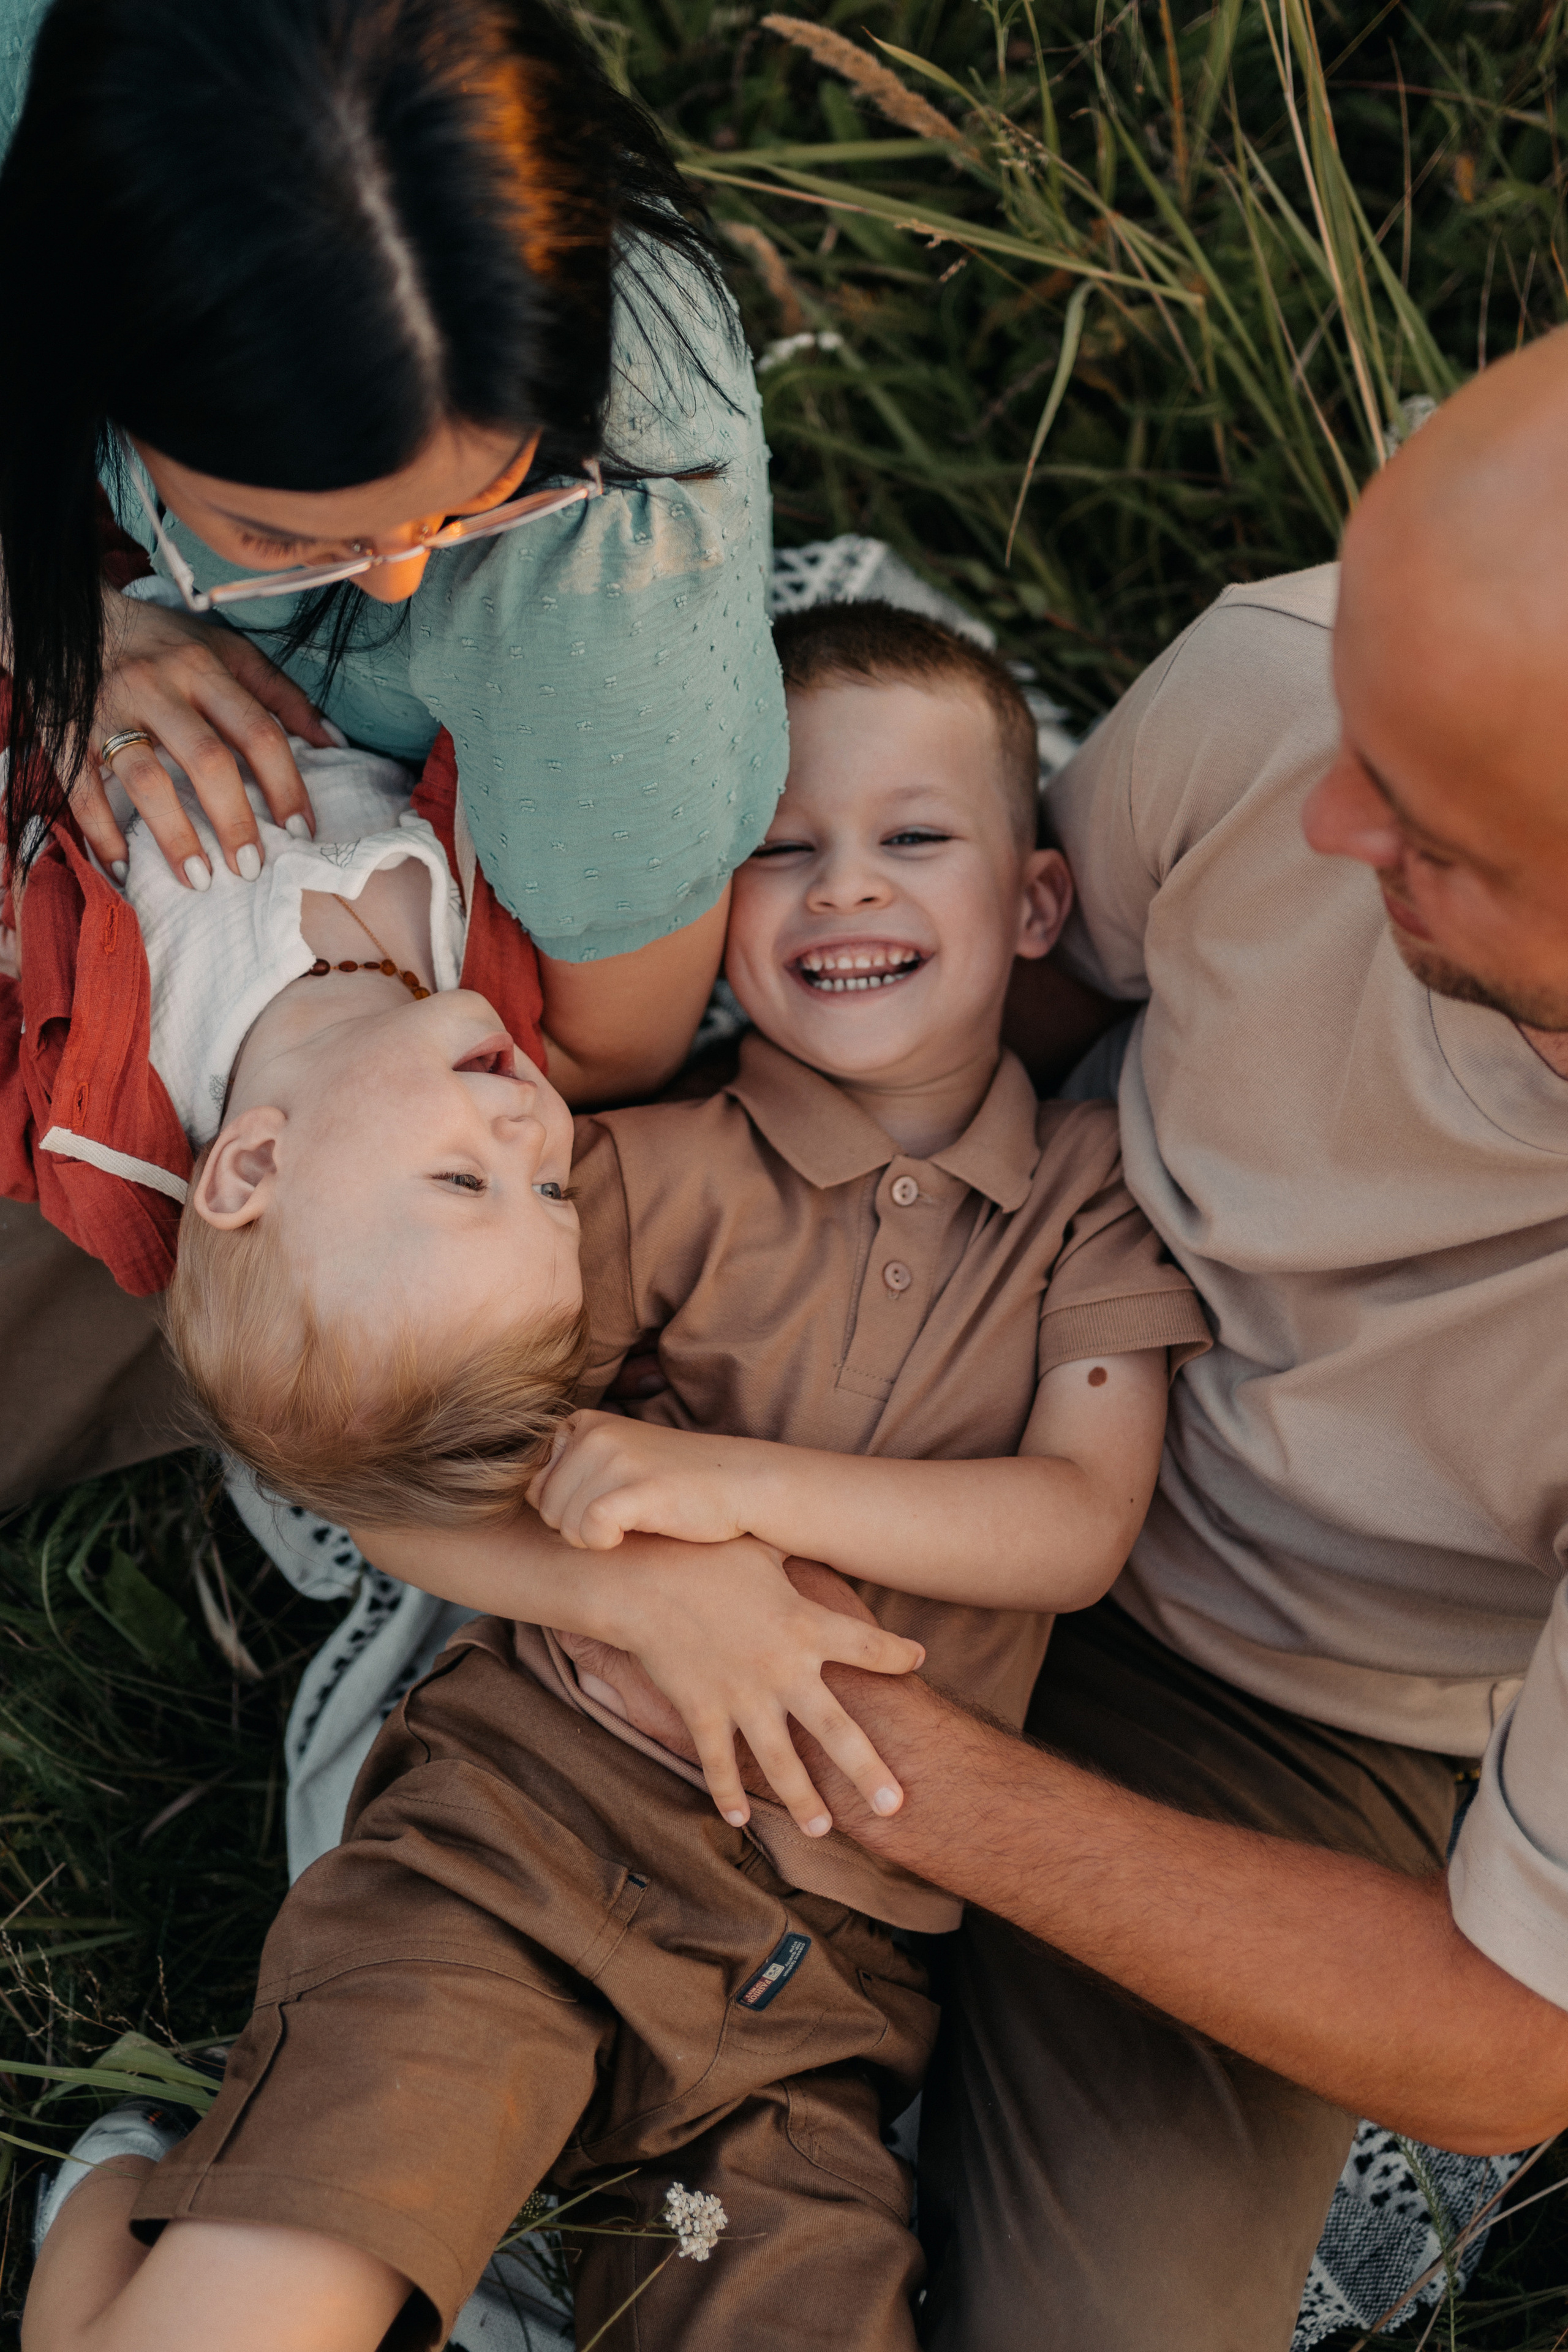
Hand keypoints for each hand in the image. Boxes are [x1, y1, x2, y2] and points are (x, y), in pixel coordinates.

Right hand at [78, 586, 331, 884]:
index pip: (256, 730)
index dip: (285, 785)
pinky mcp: (64, 733)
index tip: (301, 832)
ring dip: (175, 836)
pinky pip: (82, 790)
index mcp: (202, 667)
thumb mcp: (224, 650)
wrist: (63, 613)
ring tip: (199, 880)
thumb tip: (335, 742)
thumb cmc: (160, 642)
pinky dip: (102, 834)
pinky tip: (123, 869)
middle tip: (251, 868)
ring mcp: (107, 710)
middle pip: (206, 759)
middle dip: (234, 820)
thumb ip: (279, 692)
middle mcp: (156, 686)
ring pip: (146, 779)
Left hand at [528, 1410, 762, 1549]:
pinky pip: (589, 1531)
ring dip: (595, 1540)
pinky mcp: (637, 1487)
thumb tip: (528, 1498)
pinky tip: (633, 1535)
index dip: (564, 1510)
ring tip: (636, 1524)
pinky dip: (607, 1545)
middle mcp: (595, 1433)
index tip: (603, 1507)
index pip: (535, 1486)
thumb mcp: (616, 1462)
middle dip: (578, 1528)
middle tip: (624, 1520)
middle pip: (547, 1509)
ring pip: (565, 1526)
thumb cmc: (674, 1483)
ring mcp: (616, 1457)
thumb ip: (571, 1472)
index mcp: (584, 1424)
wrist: (740, 1485)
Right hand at [595, 1534, 923, 1837]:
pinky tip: (740, 1820)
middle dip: (869, 1771)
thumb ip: (793, 1550)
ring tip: (825, 1830)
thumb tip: (812, 1520)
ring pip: (782, 1762)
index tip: (918, 1661)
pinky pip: (720, 1763)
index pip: (868, 1645)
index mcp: (805, 1623)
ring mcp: (743, 1697)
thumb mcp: (759, 1546)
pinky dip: (728, 1793)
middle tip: (897, 1805)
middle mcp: (783, 1669)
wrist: (641, 1580)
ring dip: (804, 1800)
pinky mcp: (703, 1712)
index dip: (896, 1653)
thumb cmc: (702, 1553)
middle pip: (838, 1730)